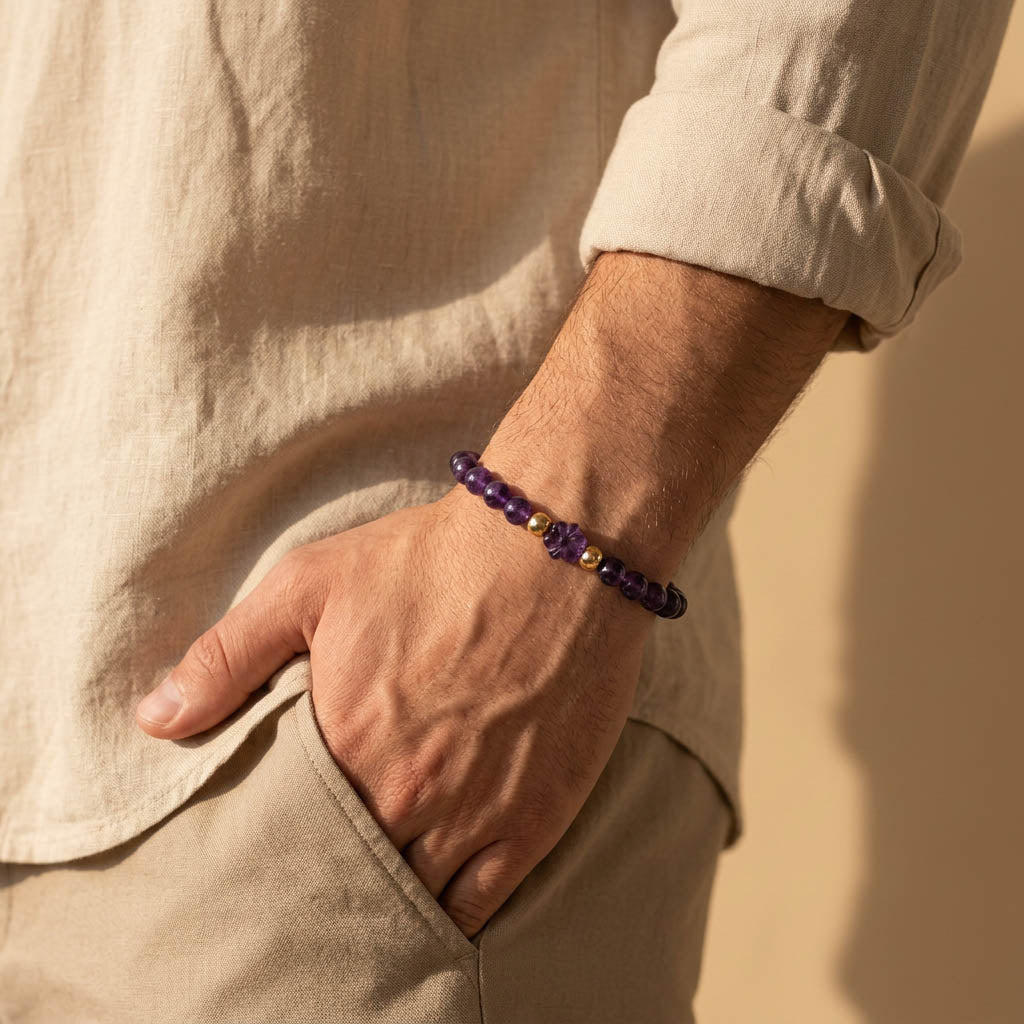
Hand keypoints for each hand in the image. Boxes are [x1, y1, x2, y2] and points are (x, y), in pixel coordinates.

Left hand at [135, 483, 652, 936]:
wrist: (553, 552)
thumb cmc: (430, 562)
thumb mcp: (310, 583)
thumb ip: (227, 655)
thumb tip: (155, 721)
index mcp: (344, 742)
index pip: (287, 834)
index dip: (275, 845)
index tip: (267, 849)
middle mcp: (407, 792)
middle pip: (348, 872)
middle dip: (327, 876)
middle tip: (313, 878)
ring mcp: (476, 812)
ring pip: (411, 898)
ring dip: (385, 902)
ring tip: (367, 896)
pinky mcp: (537, 816)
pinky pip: (482, 904)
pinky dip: (451, 918)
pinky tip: (432, 913)